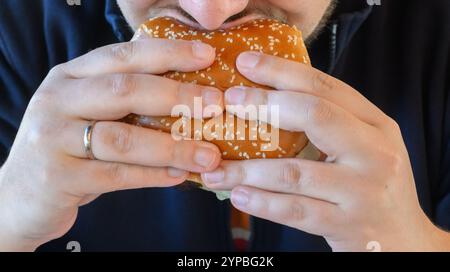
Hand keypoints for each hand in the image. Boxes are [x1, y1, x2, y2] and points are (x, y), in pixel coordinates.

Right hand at [0, 38, 222, 250]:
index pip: (123, 56)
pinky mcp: (57, 177)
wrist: (19, 195)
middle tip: (216, 104)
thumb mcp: (88, 112)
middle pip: (124, 90)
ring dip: (173, 146)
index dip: (168, 53)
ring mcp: (53, 138)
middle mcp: (58, 100)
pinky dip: (152, 175)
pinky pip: (115, 175)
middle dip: (177, 96)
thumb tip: (189, 94)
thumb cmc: (68, 148)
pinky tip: (179, 176)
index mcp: (70, 77)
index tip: (207, 55)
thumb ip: (123, 99)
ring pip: (122, 138)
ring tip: (209, 154)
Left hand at [202, 52, 449, 250]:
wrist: (404, 241)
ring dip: (247, 169)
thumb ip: (330, 124)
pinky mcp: (347, 225)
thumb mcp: (364, 147)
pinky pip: (295, 210)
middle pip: (315, 115)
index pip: (325, 88)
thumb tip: (267, 100)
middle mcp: (374, 152)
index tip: (245, 62)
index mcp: (376, 125)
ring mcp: (362, 190)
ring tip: (214, 168)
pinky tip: (238, 195)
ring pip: (294, 172)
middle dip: (264, 104)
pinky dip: (262, 203)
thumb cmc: (372, 186)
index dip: (282, 72)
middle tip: (228, 101)